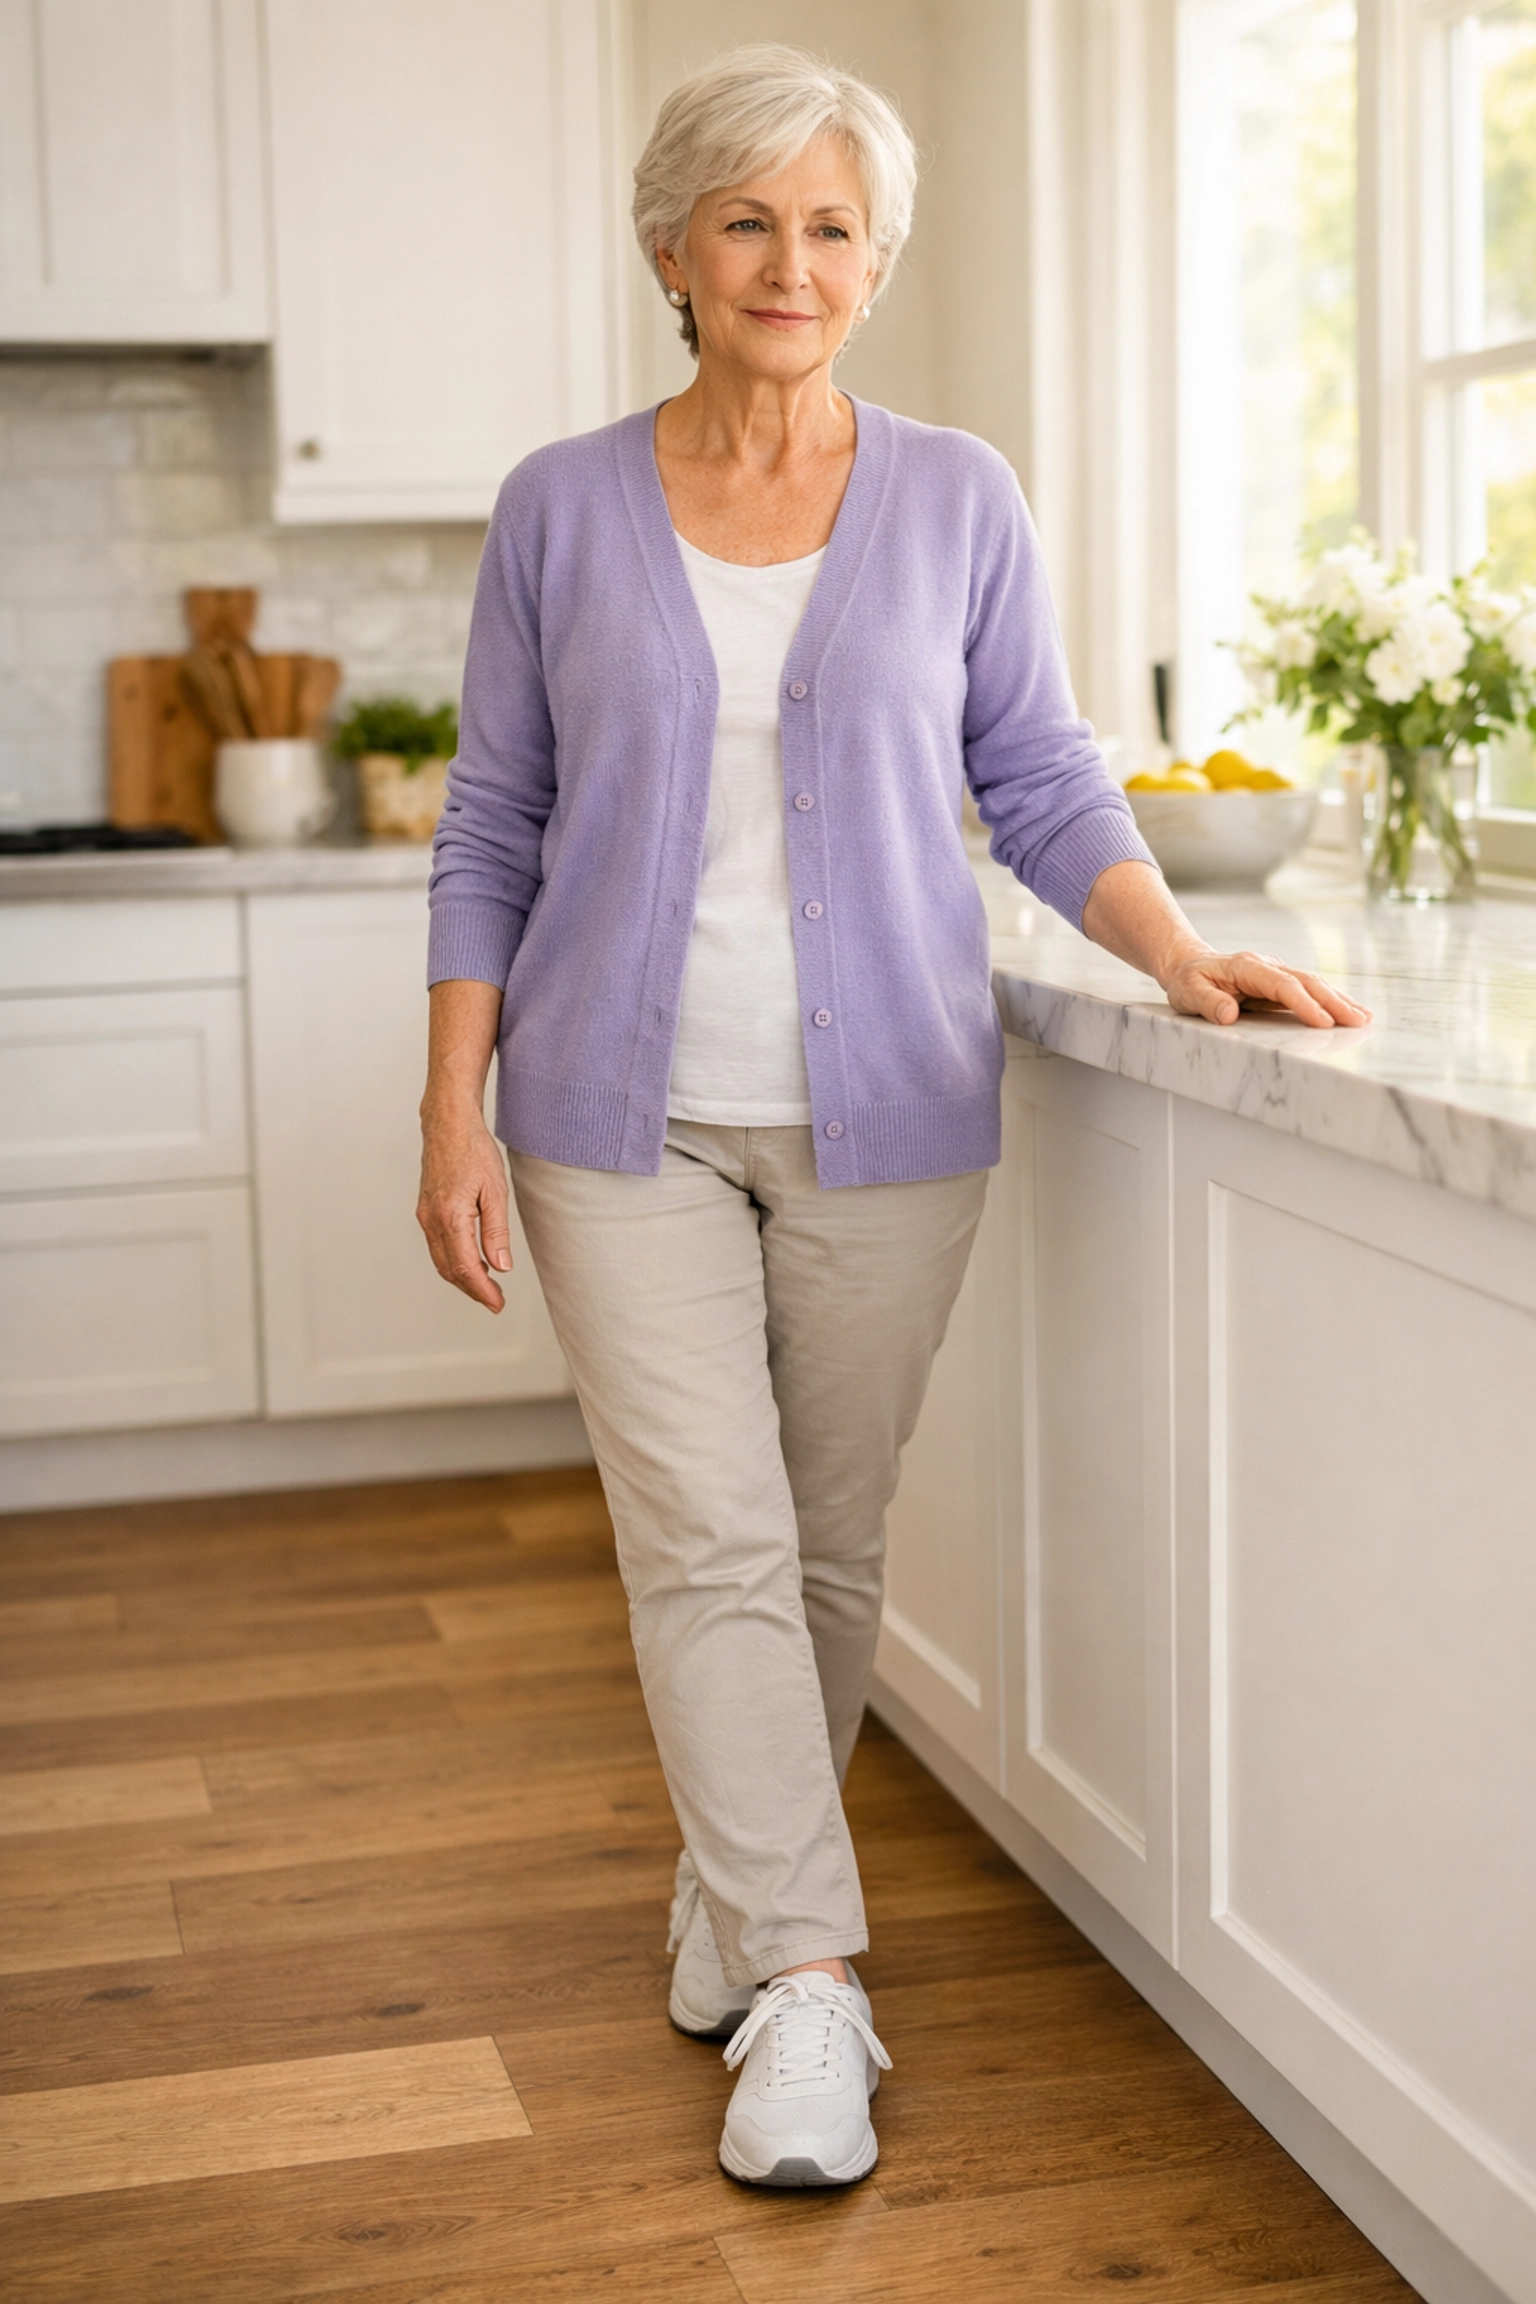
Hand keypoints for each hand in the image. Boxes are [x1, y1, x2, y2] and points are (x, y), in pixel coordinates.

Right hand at [417, 1096, 511, 1311]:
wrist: (448, 1125)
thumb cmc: (474, 1151)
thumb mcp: (495, 1192)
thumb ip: (496, 1232)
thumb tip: (501, 1266)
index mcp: (451, 1217)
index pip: (465, 1268)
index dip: (482, 1291)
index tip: (497, 1304)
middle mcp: (432, 1220)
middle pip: (450, 1270)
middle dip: (473, 1290)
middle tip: (495, 1301)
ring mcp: (425, 1216)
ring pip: (441, 1260)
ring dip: (462, 1278)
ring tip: (487, 1286)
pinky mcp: (425, 1210)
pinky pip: (437, 1246)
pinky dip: (453, 1261)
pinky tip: (472, 1261)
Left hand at [1162, 947, 1371, 1030]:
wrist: (1189, 964)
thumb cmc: (1188, 980)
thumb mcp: (1188, 992)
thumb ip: (1207, 1002)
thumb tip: (1229, 1014)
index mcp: (1248, 967)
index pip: (1282, 985)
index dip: (1304, 1003)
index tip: (1324, 1022)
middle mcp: (1268, 965)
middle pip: (1307, 981)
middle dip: (1334, 1002)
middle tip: (1358, 1022)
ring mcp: (1276, 972)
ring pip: (1314, 984)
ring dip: (1339, 1001)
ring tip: (1365, 1018)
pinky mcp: (1280, 983)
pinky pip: (1309, 991)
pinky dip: (1330, 1001)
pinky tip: (1349, 1012)